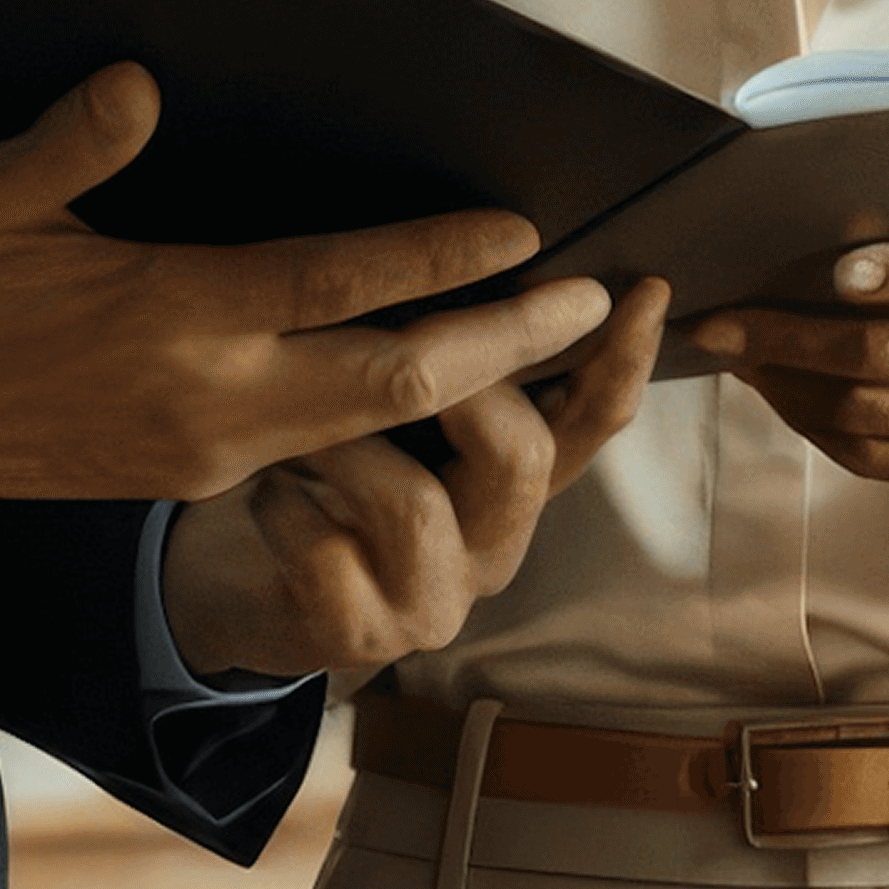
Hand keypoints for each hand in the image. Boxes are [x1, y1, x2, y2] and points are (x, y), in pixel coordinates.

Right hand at [0, 66, 619, 518]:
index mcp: (170, 318)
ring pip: (375, 422)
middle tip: (593, 302)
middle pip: (399, 379)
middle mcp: (211, 396)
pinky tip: (437, 374)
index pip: (338, 285)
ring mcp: (208, 447)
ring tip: (546, 338)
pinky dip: (398, 412)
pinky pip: (325, 443)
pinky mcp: (192, 472)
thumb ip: (72, 145)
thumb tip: (142, 84)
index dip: (439, 258)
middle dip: (508, 345)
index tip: (525, 230)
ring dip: (470, 381)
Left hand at [157, 279, 670, 680]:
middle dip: (462, 384)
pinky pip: (327, 554)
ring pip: (415, 503)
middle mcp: (495, 545)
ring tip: (298, 431)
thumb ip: (449, 359)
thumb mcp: (393, 412)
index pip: (593, 420)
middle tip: (398, 341)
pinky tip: (265, 496)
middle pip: (523, 456)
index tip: (644, 288)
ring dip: (345, 449)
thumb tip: (490, 251)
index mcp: (516, 484)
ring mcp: (436, 600)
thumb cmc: (326, 477)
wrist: (244, 590)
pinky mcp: (364, 638)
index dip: (623, 359)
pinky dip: (283, 510)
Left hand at [686, 223, 888, 495]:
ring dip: (785, 387)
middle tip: (719, 324)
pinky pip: (873, 458)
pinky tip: (779, 392)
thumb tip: (818, 234)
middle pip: (887, 359)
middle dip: (787, 342)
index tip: (830, 273)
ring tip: (736, 356)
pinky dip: (814, 425)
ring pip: (866, 416)